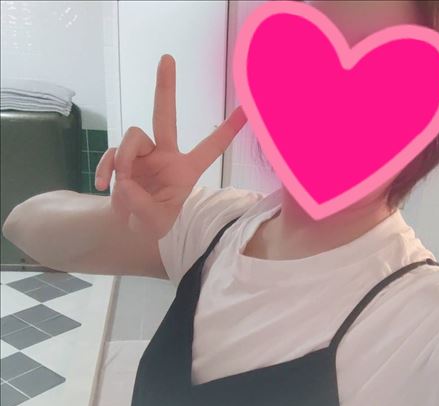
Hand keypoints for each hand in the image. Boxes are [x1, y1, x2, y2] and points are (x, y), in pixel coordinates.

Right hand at [95, 54, 246, 237]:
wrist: (130, 225)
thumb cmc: (153, 222)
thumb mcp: (156, 222)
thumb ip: (143, 206)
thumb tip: (125, 183)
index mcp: (185, 170)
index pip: (211, 147)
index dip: (228, 129)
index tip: (246, 109)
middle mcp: (166, 155)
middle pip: (165, 116)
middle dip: (166, 87)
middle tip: (167, 58)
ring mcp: (143, 154)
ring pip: (133, 136)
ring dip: (123, 158)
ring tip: (120, 185)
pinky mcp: (122, 158)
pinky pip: (111, 153)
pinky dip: (105, 169)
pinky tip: (102, 185)